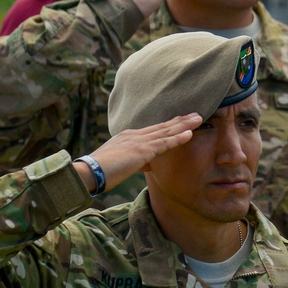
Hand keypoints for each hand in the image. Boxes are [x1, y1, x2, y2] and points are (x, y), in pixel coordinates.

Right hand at [73, 113, 202, 193]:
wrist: (88, 172)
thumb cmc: (100, 172)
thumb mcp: (122, 164)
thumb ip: (137, 162)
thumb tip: (149, 165)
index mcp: (128, 137)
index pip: (153, 129)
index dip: (169, 125)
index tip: (181, 120)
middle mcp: (134, 135)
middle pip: (162, 126)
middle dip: (180, 120)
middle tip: (195, 114)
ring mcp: (138, 141)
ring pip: (166, 131)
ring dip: (184, 125)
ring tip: (199, 118)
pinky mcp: (142, 150)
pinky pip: (164, 143)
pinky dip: (178, 138)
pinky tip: (189, 134)